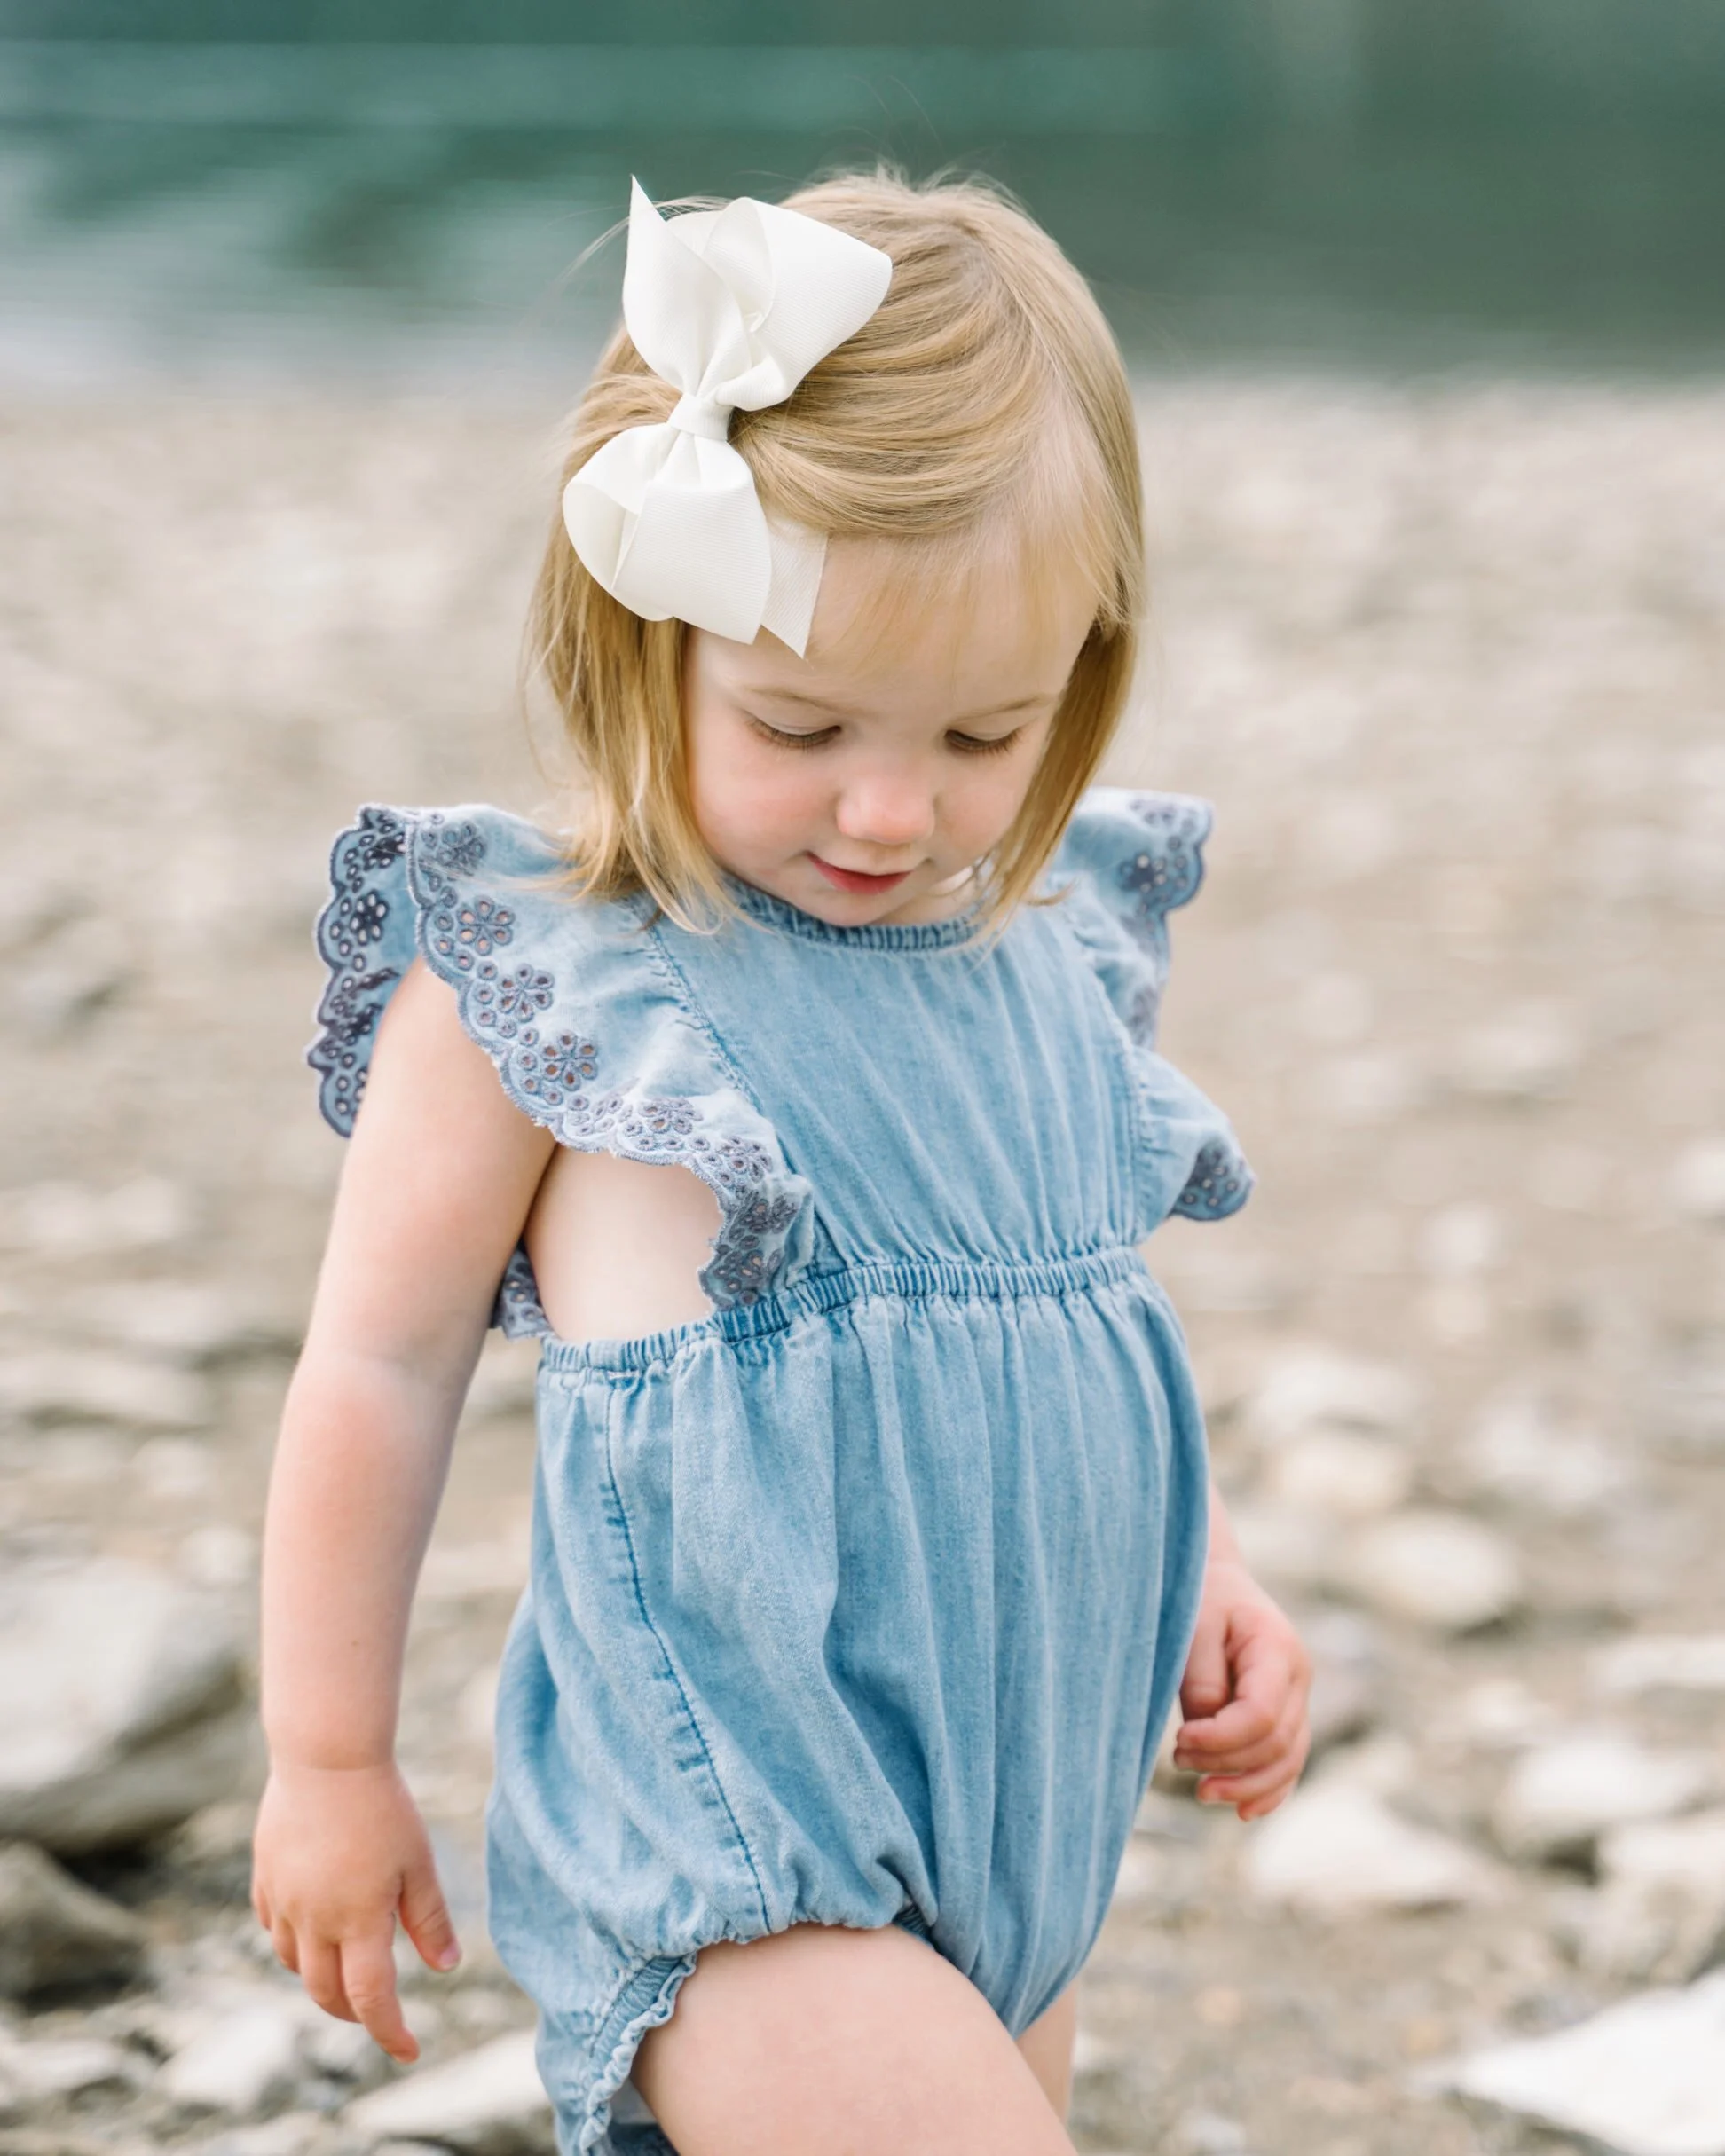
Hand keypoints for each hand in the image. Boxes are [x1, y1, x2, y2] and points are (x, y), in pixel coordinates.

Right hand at [251, 1759, 458, 2061]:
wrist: (326, 1758)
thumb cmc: (382, 1806)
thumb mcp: (419, 1862)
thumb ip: (430, 1919)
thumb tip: (446, 1967)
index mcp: (359, 1920)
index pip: (372, 1998)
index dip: (391, 2032)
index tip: (409, 2050)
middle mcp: (315, 1921)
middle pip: (327, 1993)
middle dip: (354, 2013)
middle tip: (379, 2013)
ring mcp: (284, 1901)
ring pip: (296, 1965)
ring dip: (321, 1979)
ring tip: (347, 1971)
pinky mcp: (265, 1878)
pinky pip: (274, 1929)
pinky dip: (294, 1943)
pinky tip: (312, 1930)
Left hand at [1173, 1557, 1310, 1820]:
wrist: (1216, 1581)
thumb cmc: (1199, 1599)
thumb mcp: (1191, 1627)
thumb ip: (1201, 1682)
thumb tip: (1206, 1735)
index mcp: (1276, 1647)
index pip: (1261, 1714)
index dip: (1221, 1739)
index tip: (1180, 1738)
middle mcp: (1297, 1676)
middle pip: (1276, 1743)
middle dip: (1226, 1764)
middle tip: (1176, 1757)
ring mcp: (1298, 1698)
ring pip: (1289, 1761)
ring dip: (1246, 1786)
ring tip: (1201, 1792)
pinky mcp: (1286, 1715)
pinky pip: (1289, 1763)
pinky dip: (1268, 1791)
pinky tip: (1242, 1811)